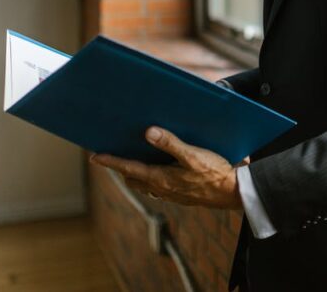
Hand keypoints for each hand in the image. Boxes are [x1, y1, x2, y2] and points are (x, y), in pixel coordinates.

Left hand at [90, 127, 242, 209]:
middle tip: (113, 154)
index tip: (95, 156)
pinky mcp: (180, 194)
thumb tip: (148, 132)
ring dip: (135, 173)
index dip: (111, 161)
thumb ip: (171, 144)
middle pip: (133, 178)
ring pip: (144, 184)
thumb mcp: (193, 155)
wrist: (231, 193)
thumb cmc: (213, 173)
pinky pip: (157, 186)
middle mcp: (161, 188)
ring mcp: (170, 193)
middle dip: (121, 167)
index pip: (129, 168)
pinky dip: (150, 177)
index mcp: (161, 178)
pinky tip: (160, 168)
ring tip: (133, 159)